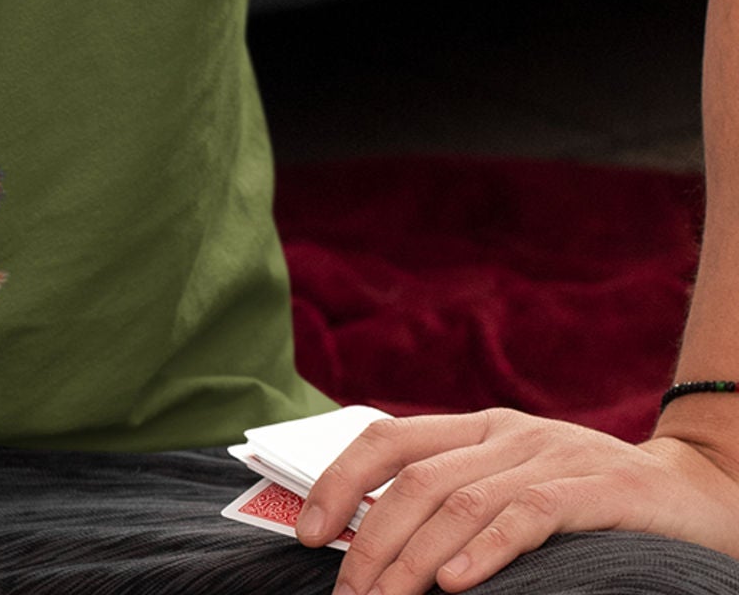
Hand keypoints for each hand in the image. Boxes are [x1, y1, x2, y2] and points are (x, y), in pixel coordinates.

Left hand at [297, 407, 738, 593]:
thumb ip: (460, 501)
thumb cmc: (596, 504)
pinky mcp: (601, 490)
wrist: (701, 494)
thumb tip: (380, 549)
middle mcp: (506, 432)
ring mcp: (554, 455)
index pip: (386, 440)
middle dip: (370, 543)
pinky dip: (484, 549)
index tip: (307, 535)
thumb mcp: (518, 486)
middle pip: (414, 481)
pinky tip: (453, 584)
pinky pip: (527, 514)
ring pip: (460, 500)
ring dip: (412, 558)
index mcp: (477, 428)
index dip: (340, 483)